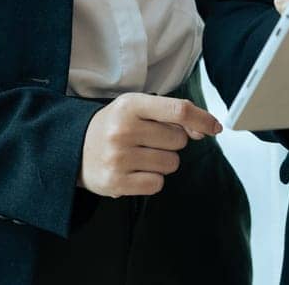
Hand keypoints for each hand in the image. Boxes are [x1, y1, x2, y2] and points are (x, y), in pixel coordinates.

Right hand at [78, 93, 222, 197]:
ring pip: (171, 164)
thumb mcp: (136, 109)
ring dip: (162, 161)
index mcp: (130, 105)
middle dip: (171, 142)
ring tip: (140, 155)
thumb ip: (171, 115)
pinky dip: (151, 179)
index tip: (215, 127)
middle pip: (178, 140)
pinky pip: (157, 184)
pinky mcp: (116, 183)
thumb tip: (204, 130)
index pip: (178, 110)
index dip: (202, 119)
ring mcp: (119, 158)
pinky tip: (134, 171)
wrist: (74, 149)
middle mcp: (123, 130)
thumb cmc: (114, 126)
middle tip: (148, 140)